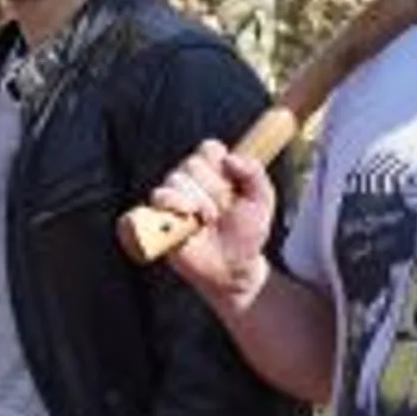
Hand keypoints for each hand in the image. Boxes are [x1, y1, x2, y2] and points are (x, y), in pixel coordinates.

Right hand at [146, 141, 275, 304]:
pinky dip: (167, 207)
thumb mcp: (262, 201)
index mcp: (215, 170)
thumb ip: (254, 173)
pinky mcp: (158, 217)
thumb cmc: (247, 233)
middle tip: (220, 214)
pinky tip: (184, 218)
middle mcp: (191, 180)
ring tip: (205, 222)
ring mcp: (173, 198)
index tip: (232, 187)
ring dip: (194, 203)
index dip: (218, 165)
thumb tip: (229, 158)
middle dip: (211, 191)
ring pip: (174, 181)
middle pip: (192, 164)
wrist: (232, 267)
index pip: (208, 149)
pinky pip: (154, 200)